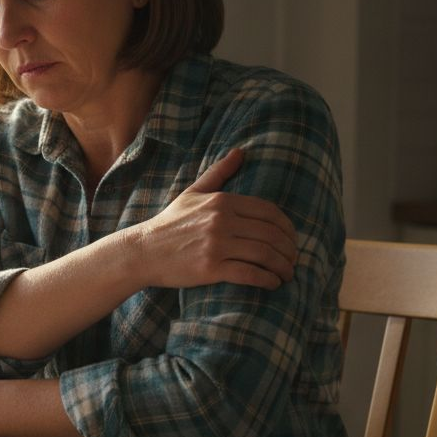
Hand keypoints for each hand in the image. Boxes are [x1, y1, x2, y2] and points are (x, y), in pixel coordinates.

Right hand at [133, 148, 298, 289]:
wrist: (143, 251)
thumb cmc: (170, 223)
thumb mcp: (193, 193)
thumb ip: (219, 173)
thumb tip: (240, 152)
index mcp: (222, 202)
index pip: (269, 212)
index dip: (287, 228)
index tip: (291, 240)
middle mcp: (222, 221)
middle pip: (271, 235)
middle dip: (289, 250)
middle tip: (293, 261)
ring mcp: (216, 245)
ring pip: (265, 254)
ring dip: (282, 267)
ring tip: (286, 274)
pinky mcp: (211, 268)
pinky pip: (250, 273)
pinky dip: (267, 280)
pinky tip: (272, 284)